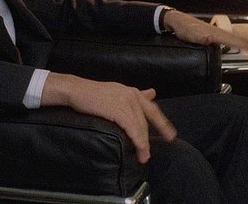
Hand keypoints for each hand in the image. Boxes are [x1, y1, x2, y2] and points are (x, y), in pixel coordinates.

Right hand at [41, 73, 175, 163]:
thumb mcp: (118, 92)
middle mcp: (132, 95)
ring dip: (143, 144)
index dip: (163, 123)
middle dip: (149, 139)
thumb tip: (152, 93)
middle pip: (146, 121)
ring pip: (140, 126)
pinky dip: (137, 140)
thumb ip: (135, 96)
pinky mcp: (118, 109)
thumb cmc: (93, 94)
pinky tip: (139, 149)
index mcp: (133, 92)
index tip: (170, 135)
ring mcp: (126, 102)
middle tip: (148, 154)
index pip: (153, 109)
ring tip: (143, 157)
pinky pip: (132, 128)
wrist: (77, 90)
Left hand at [162, 10, 247, 51]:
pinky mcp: (210, 33)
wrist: (177, 21)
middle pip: (233, 36)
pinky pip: (224, 36)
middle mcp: (215, 31)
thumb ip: (199, 37)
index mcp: (212, 33)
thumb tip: (210, 39)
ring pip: (229, 36)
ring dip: (240, 39)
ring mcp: (213, 31)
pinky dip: (232, 38)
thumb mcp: (189, 35)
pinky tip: (233, 41)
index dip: (240, 43)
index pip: (229, 39)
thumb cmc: (183, 28)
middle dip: (244, 40)